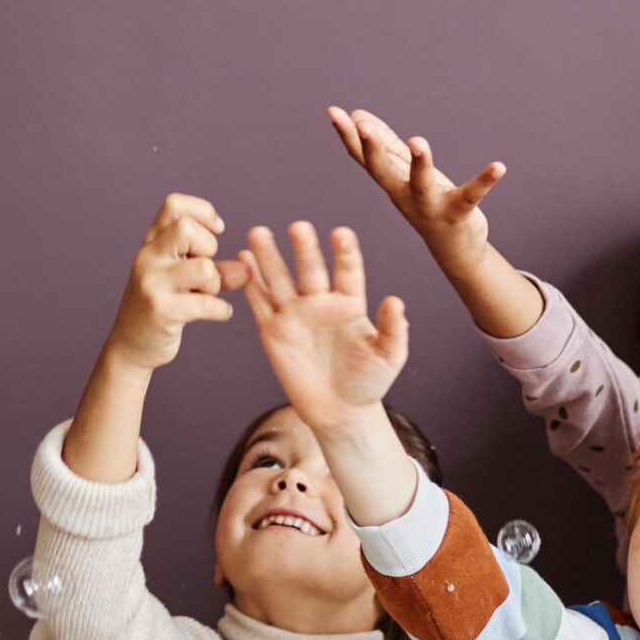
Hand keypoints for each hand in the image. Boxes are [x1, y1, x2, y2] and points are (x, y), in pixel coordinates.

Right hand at [102, 193, 249, 372]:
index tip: (216, 231)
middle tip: (205, 269)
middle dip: (209, 248)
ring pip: (204, 268)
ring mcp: (152, 283)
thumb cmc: (162, 306)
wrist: (131, 345)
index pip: (174, 205)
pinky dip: (221, 310)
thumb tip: (247, 268)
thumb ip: (218, 270)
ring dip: (215, 283)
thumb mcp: (186, 280)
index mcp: (152, 243)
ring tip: (206, 295)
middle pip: (186, 228)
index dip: (203, 212)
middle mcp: (148, 257)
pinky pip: (206, 303)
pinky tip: (219, 313)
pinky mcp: (161, 310)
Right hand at [236, 222, 408, 433]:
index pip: (348, 272)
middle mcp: (321, 302)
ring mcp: (295, 315)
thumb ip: (393, 330)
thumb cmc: (369, 382)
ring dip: (268, 257)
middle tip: (298, 227)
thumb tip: (396, 302)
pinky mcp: (273, 331)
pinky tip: (242, 262)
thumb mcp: (389, 357)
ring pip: (280, 280)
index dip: (345, 253)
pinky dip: (251, 285)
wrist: (340, 411)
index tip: (341, 234)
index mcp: (350, 304)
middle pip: (310, 270)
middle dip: (304, 249)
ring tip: (258, 233)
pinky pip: (260, 304)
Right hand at [330, 106, 503, 266]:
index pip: (364, 158)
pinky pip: (472, 195)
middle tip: (361, 126)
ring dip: (420, 163)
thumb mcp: (403, 174)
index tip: (333, 112)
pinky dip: (485, 181)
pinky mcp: (458, 212)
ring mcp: (430, 206)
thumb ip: (385, 145)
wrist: (453, 248)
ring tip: (418, 141)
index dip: (348, 136)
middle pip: (383, 172)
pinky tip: (499, 166)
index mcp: (391, 182)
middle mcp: (405, 195)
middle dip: (372, 149)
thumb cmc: (427, 203)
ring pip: (421, 184)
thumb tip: (358, 116)